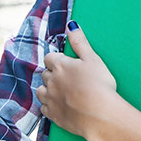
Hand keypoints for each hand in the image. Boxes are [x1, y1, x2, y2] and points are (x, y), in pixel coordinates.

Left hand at [36, 21, 116, 139]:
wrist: (100, 114)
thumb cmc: (99, 85)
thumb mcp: (92, 58)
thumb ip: (79, 41)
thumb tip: (71, 25)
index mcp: (61, 66)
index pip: (50, 57)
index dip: (57, 58)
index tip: (65, 61)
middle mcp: (52, 81)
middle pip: (45, 73)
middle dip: (53, 72)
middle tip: (66, 75)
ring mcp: (51, 99)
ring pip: (41, 90)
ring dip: (47, 88)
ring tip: (60, 88)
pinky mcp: (53, 115)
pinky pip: (43, 108)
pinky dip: (48, 105)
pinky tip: (57, 103)